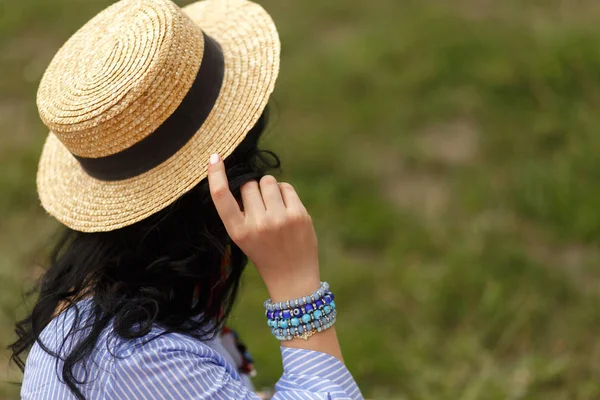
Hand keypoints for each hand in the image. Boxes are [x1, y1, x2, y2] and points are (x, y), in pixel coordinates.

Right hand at [207, 154, 320, 300]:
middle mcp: (257, 224)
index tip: (215, 157)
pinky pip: (286, 187)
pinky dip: (284, 193)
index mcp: (238, 231)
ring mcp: (279, 218)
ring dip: (269, 188)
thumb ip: (241, 212)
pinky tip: (286, 209)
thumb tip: (244, 179)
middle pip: (248, 185)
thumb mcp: (243, 238)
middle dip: (252, 190)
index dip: (216, 175)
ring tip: (273, 207)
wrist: (292, 278)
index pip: (221, 197)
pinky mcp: (299, 215)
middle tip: (260, 208)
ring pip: (267, 181)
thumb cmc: (265, 254)